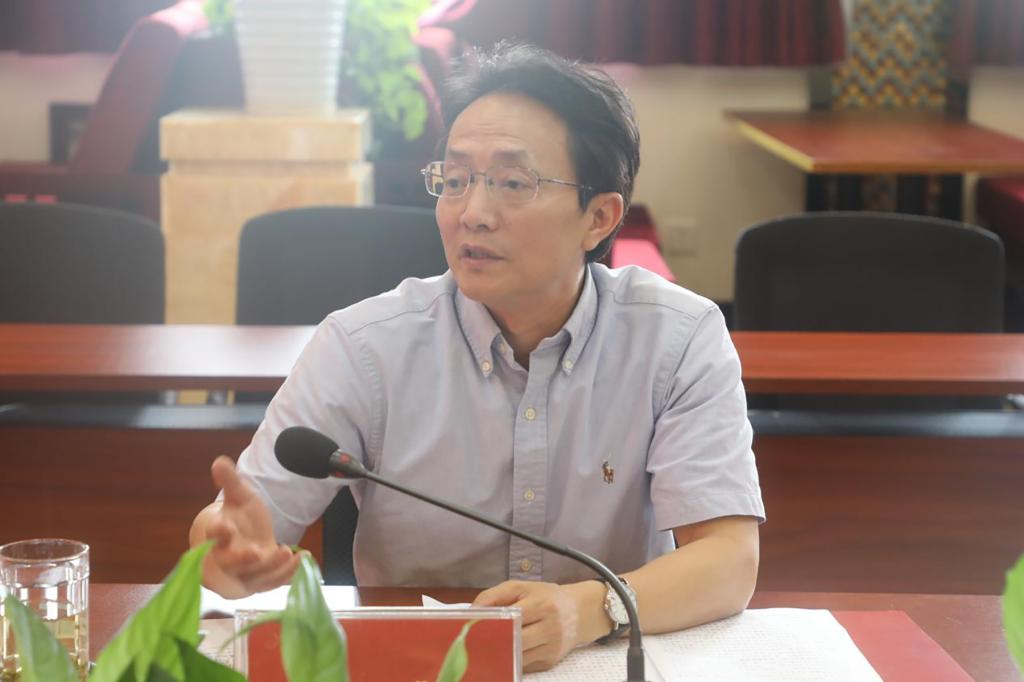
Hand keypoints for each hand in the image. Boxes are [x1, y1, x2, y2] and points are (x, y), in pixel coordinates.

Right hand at [197, 456, 300, 597]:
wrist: (245, 539)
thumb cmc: (238, 517)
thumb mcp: (239, 496)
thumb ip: (230, 480)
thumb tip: (220, 461)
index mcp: (216, 535)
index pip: (212, 535)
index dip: (217, 532)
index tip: (226, 526)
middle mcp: (225, 559)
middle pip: (228, 564)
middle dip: (241, 560)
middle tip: (257, 552)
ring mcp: (242, 574)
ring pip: (253, 577)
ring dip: (271, 568)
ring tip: (289, 553)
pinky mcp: (260, 583)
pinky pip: (272, 584)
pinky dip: (287, 575)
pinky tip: (303, 560)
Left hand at [473, 580, 597, 671]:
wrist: (579, 612)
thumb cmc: (546, 597)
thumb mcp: (521, 587)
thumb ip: (494, 595)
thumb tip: (472, 611)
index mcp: (542, 604)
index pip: (511, 619)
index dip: (490, 624)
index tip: (472, 627)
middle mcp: (550, 628)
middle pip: (514, 641)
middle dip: (492, 642)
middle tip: (473, 641)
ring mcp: (551, 648)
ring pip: (517, 657)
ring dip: (499, 654)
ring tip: (484, 647)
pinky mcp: (550, 662)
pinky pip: (524, 665)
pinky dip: (511, 660)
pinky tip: (502, 653)